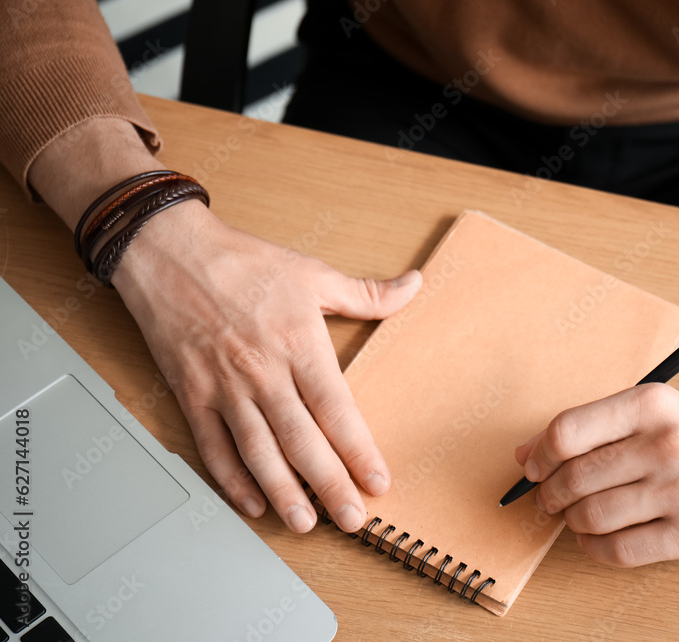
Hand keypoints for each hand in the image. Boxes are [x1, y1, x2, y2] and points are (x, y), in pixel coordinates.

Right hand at [112, 201, 421, 533]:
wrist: (168, 251)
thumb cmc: (243, 261)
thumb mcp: (313, 272)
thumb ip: (366, 293)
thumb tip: (414, 285)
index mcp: (297, 344)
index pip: (335, 408)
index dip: (358, 449)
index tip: (378, 480)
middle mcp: (262, 371)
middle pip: (301, 440)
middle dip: (329, 485)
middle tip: (352, 519)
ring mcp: (224, 386)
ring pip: (257, 451)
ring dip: (283, 492)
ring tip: (305, 523)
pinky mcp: (191, 393)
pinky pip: (212, 445)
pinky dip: (230, 478)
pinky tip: (251, 502)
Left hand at [514, 384, 678, 565]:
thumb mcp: (657, 411)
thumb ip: (595, 427)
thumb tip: (526, 453)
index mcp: (652, 403)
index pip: (567, 432)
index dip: (538, 456)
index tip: (533, 468)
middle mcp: (667, 444)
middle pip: (574, 479)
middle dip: (550, 494)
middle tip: (551, 498)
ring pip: (591, 517)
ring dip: (572, 522)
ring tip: (577, 517)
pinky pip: (620, 551)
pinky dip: (595, 549)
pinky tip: (598, 539)